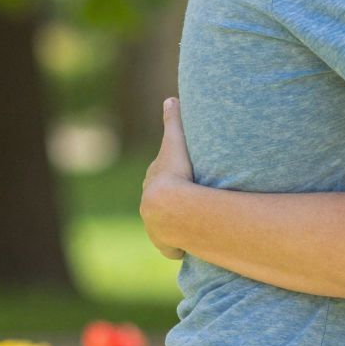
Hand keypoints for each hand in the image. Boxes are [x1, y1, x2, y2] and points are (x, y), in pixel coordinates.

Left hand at [139, 98, 195, 259]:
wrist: (169, 207)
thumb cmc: (175, 172)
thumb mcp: (176, 141)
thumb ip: (174, 120)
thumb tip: (171, 98)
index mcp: (153, 181)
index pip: (160, 177)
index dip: (171, 175)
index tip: (182, 175)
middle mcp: (149, 205)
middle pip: (162, 202)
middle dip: (173, 202)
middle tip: (191, 200)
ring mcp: (156, 227)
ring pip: (167, 226)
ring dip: (177, 226)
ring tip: (195, 225)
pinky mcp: (166, 245)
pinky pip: (174, 247)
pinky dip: (180, 246)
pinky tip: (191, 245)